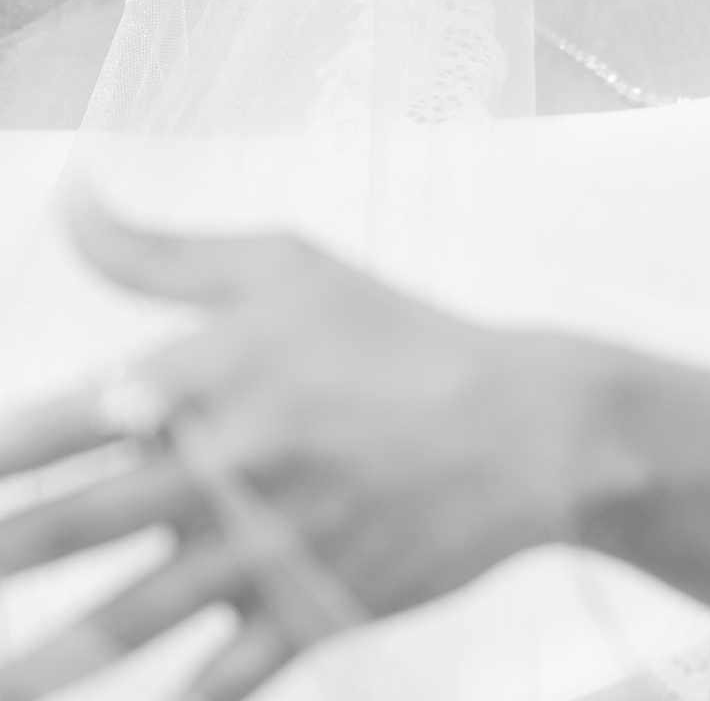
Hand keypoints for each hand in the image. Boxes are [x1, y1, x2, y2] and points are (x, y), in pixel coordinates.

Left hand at [0, 198, 590, 699]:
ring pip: (120, 624)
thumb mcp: (283, 265)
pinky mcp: (306, 614)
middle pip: (67, 528)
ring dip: (42, 660)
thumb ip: (160, 250)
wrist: (521, 425)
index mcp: (204, 376)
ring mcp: (262, 552)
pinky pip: (215, 682)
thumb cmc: (397, 334)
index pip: (56, 427)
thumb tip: (72, 198)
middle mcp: (219, 468)